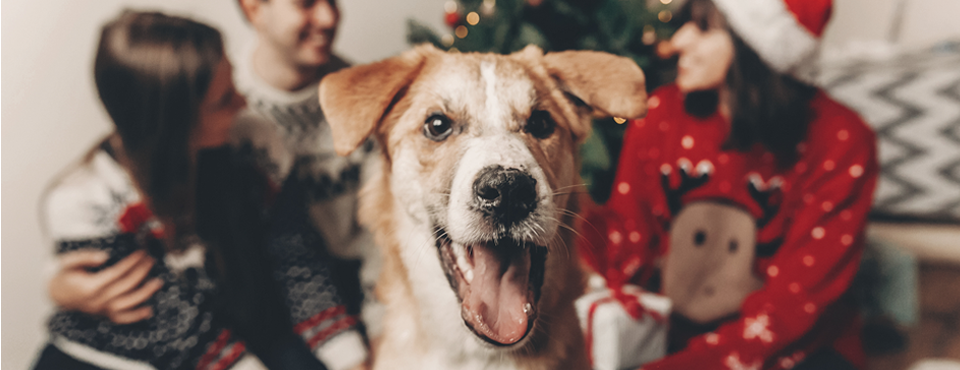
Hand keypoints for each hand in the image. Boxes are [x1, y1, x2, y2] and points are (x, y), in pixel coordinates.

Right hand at [49, 249, 163, 323]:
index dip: (131, 262)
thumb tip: (104, 256)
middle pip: (125, 286)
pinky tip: (149, 310)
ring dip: (145, 293)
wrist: (56, 294)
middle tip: (150, 260)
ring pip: (127, 304)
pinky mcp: (104, 316)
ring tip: (157, 282)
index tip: (141, 253)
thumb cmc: (64, 275)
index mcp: (89, 287)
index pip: (117, 273)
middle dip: (141, 272)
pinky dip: (136, 316)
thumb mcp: (68, 262)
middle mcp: (97, 301)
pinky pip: (122, 319)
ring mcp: (101, 310)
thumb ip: (84, 257)